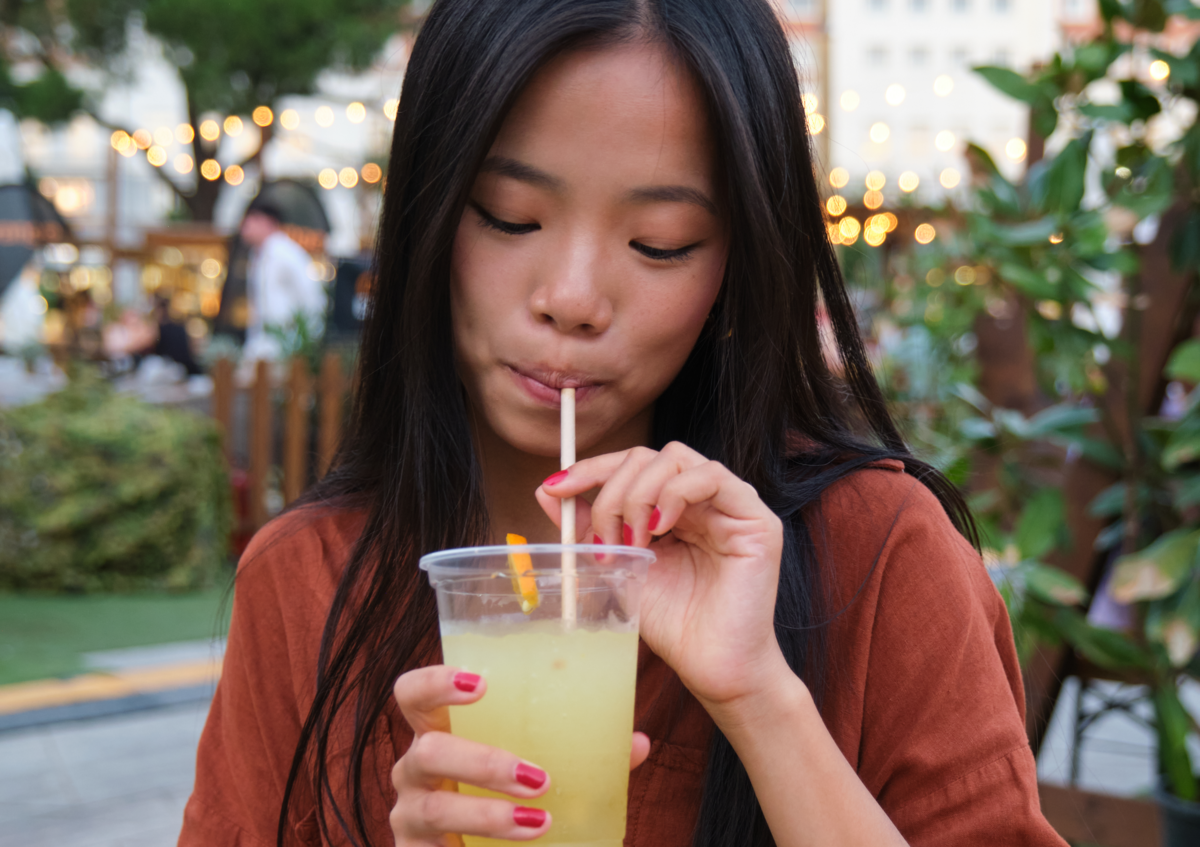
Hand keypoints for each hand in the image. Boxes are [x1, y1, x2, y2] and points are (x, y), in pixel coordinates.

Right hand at [390, 665, 650, 845]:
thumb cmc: (505, 796)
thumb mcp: (539, 769)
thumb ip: (583, 754)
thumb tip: (637, 742)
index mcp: (439, 730)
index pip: (413, 694)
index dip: (436, 682)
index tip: (482, 684)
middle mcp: (415, 768)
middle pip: (429, 751)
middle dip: (484, 762)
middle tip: (538, 777)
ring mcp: (410, 814)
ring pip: (434, 808)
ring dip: (488, 815)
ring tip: (538, 821)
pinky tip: (522, 846)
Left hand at [536, 442, 789, 714]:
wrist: (711, 667)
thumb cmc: (673, 623)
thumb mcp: (618, 567)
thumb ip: (589, 528)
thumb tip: (546, 491)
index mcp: (673, 506)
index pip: (631, 465)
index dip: (592, 469)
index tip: (554, 487)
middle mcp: (702, 499)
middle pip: (648, 457)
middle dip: (612, 492)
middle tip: (604, 540)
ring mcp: (731, 504)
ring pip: (676, 458)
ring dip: (639, 495)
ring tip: (633, 541)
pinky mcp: (755, 518)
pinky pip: (713, 476)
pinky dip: (675, 493)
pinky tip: (661, 527)